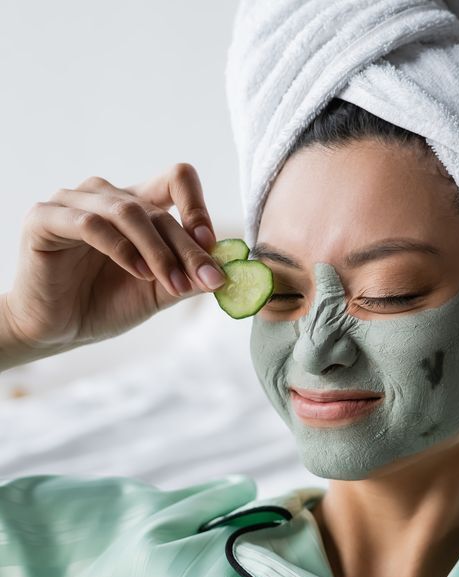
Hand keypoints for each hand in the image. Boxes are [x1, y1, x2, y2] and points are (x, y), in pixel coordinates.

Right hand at [5, 164, 225, 354]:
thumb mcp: (159, 290)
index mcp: (136, 204)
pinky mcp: (44, 218)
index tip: (211, 242)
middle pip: (157, 209)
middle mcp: (105, 195)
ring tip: (173, 283)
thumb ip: (189, 276)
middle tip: (208, 279)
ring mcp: (72, 202)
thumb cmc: (107, 303)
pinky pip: (90, 224)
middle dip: (188, 249)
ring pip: (127, 213)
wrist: (59, 329)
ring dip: (158, 251)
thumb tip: (228, 269)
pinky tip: (137, 273)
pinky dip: (121, 249)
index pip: (176, 179)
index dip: (197, 205)